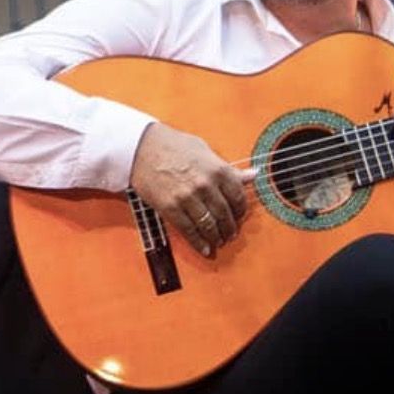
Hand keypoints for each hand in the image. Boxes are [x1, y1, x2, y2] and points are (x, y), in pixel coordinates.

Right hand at [128, 123, 257, 258]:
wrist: (141, 147)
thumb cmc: (173, 144)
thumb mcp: (205, 151)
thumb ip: (229, 168)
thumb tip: (252, 175)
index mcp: (218, 169)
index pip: (238, 197)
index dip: (241, 211)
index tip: (239, 216)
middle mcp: (206, 185)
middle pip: (225, 215)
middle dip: (230, 228)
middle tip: (230, 233)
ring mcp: (188, 198)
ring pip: (209, 226)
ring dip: (217, 237)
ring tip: (218, 241)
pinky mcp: (170, 208)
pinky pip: (189, 231)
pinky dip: (199, 243)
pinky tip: (205, 249)